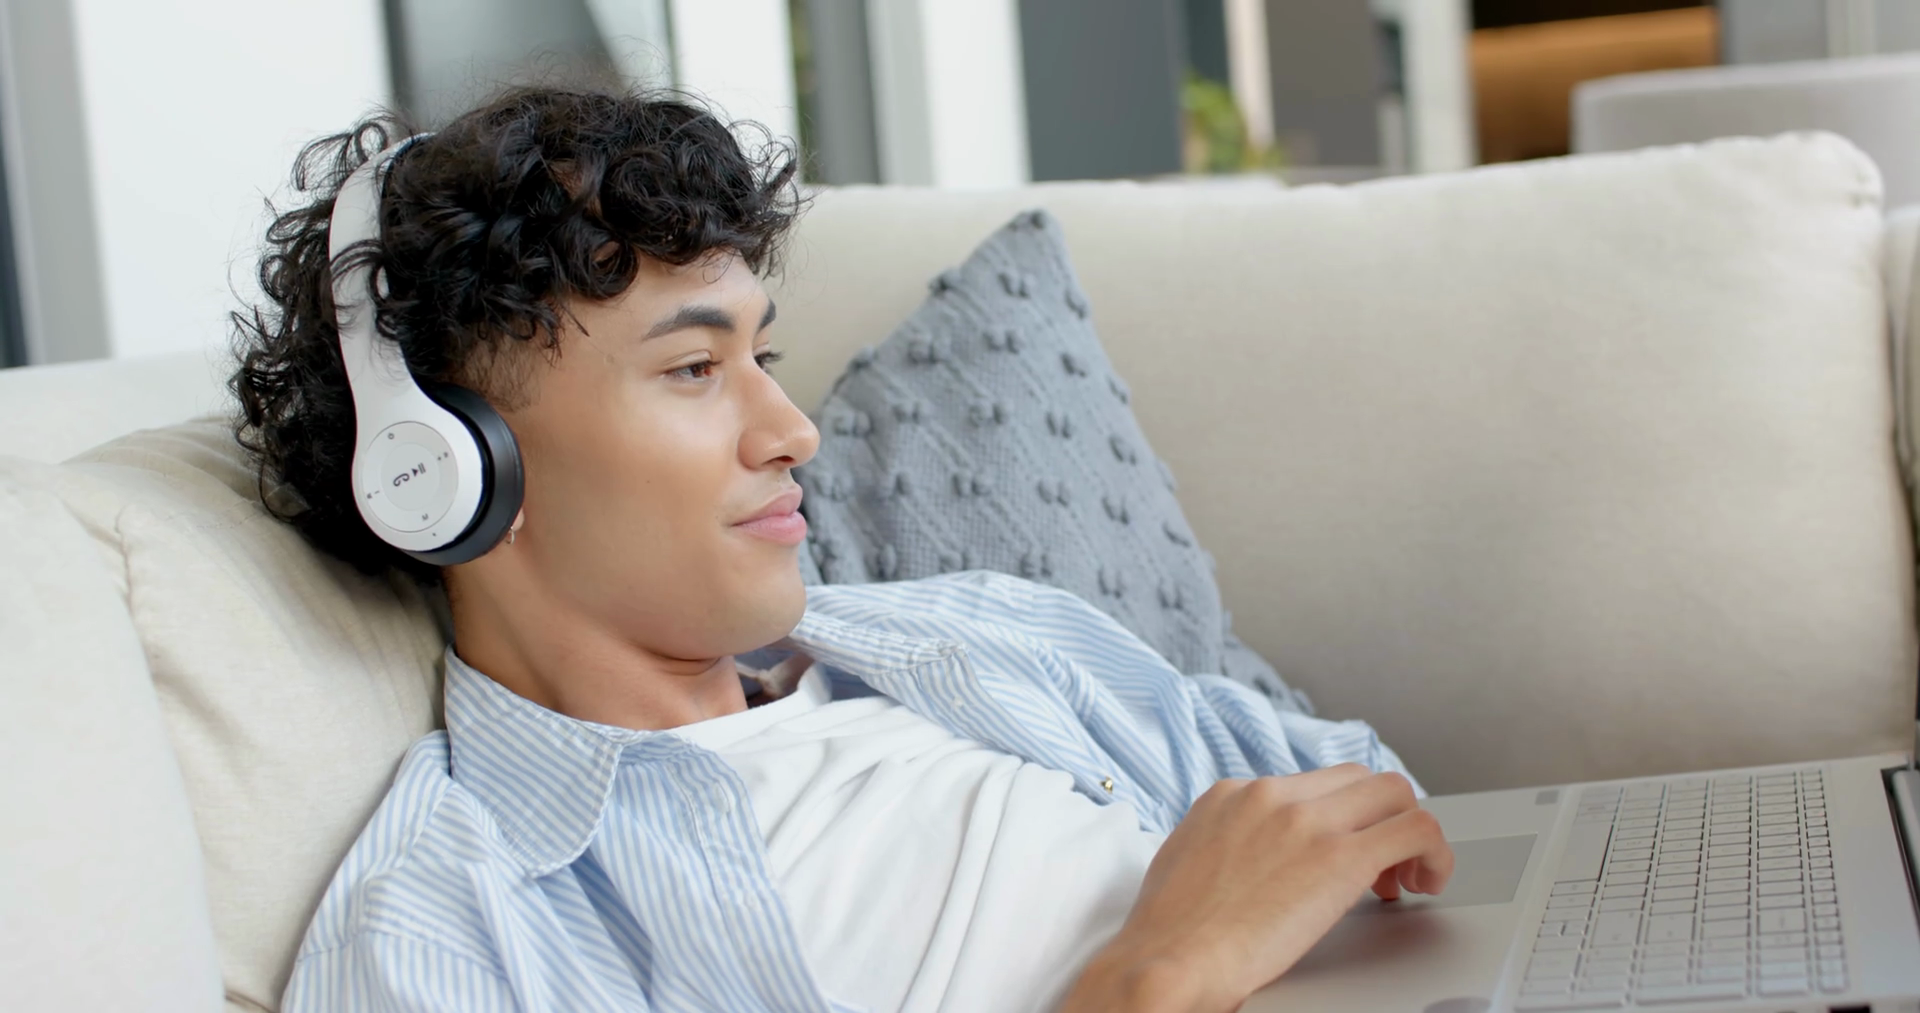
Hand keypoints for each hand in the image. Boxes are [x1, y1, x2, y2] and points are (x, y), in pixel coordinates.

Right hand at [1059, 765, 1453, 1012]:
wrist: (1166, 961)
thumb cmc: (1168, 935)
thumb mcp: (1187, 862)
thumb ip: (1227, 845)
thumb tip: (1252, 861)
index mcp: (1231, 795)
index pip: (1312, 783)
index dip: (1341, 818)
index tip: (1344, 851)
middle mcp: (1271, 795)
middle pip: (1358, 779)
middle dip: (1378, 820)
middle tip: (1381, 870)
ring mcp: (1306, 820)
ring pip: (1393, 793)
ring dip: (1409, 834)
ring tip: (1407, 878)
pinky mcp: (1339, 856)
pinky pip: (1416, 830)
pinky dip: (1434, 854)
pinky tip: (1427, 883)